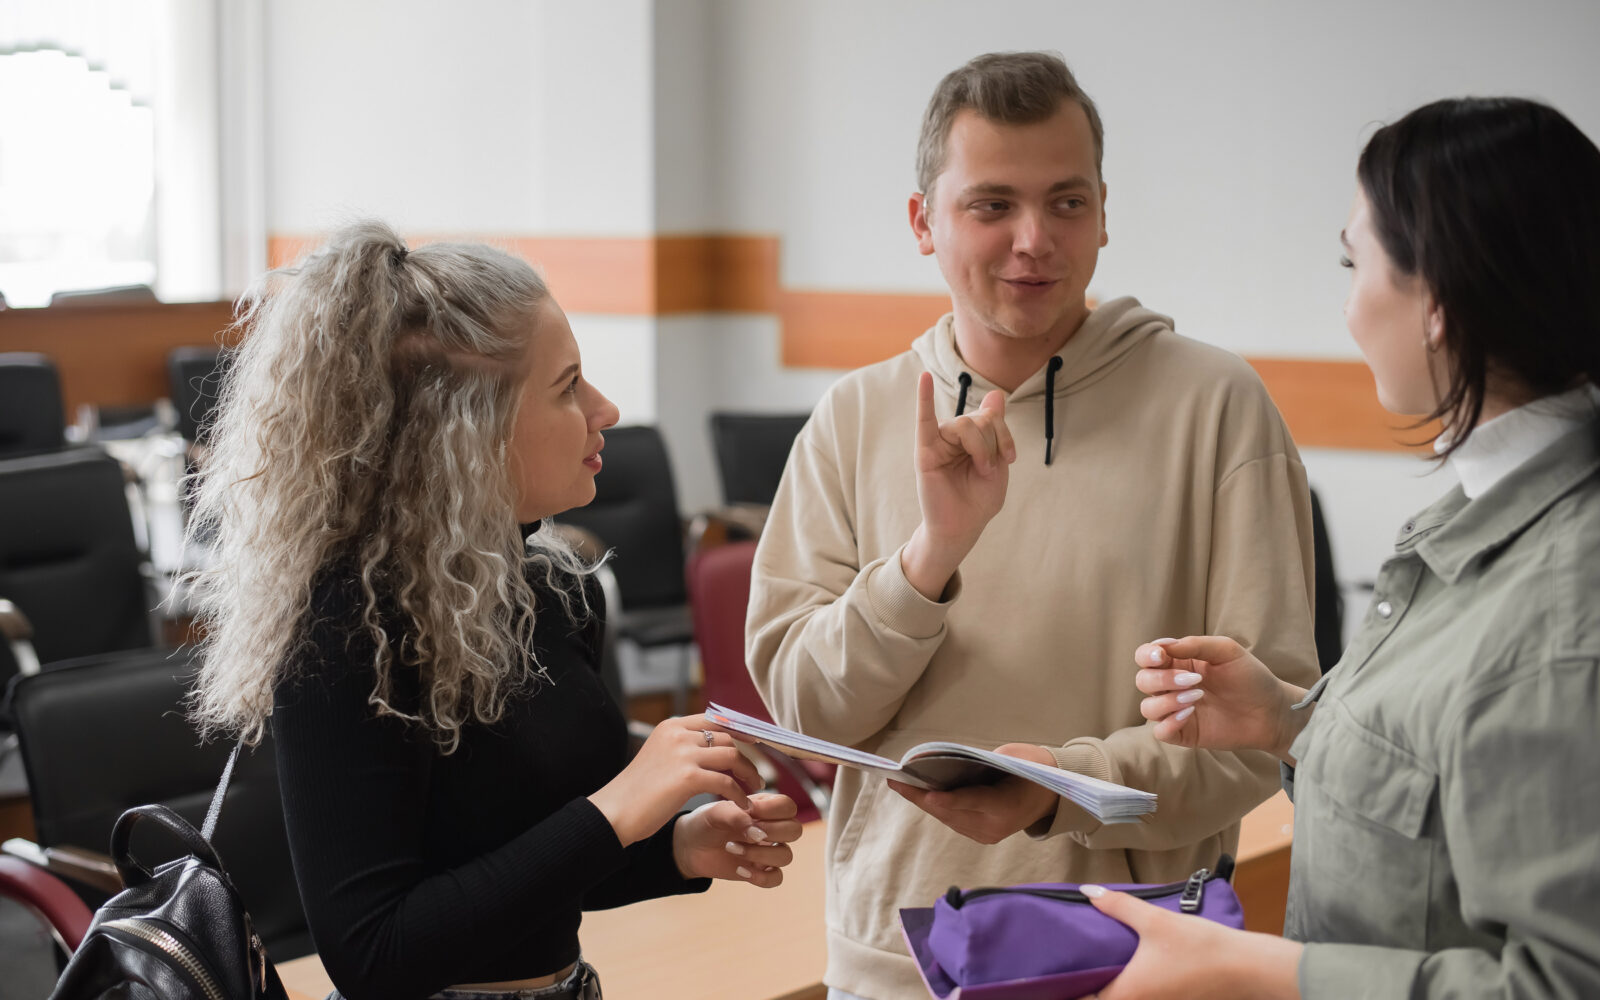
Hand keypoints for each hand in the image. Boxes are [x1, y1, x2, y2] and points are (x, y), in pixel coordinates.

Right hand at [588, 715, 763, 846]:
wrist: (614, 812)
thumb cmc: (637, 792)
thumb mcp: (660, 757)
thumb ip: (684, 748)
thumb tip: (716, 749)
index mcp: (671, 726)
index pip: (715, 720)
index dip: (739, 730)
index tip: (755, 743)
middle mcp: (678, 734)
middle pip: (727, 738)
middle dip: (745, 757)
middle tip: (753, 777)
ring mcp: (683, 754)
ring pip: (732, 756)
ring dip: (748, 774)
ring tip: (753, 790)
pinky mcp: (687, 778)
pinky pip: (726, 782)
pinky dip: (739, 795)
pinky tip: (742, 806)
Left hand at [671, 792, 802, 887]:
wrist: (690, 846)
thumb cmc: (706, 822)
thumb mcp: (716, 812)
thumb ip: (737, 815)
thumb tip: (758, 834)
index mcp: (765, 808)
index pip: (787, 806)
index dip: (773, 809)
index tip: (749, 811)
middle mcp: (771, 828)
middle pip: (795, 830)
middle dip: (772, 832)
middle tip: (746, 833)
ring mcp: (767, 851)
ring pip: (786, 856)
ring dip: (760, 854)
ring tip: (732, 848)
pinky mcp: (760, 871)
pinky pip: (776, 878)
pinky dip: (761, 876)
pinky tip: (740, 870)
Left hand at [886, 743, 1057, 843]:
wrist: (1053, 796)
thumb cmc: (1034, 769)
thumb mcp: (1016, 758)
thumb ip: (985, 763)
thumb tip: (948, 763)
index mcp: (1007, 806)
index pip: (973, 802)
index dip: (948, 800)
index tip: (927, 795)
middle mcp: (995, 826)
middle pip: (952, 812)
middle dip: (922, 798)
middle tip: (896, 781)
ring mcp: (987, 835)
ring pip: (949, 818)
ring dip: (924, 803)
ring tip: (901, 785)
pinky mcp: (981, 835)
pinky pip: (953, 820)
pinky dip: (937, 807)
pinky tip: (920, 793)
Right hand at [902, 371, 1016, 599]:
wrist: (962, 527)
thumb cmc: (978, 500)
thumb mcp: (997, 463)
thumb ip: (995, 429)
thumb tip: (996, 392)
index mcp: (972, 437)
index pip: (989, 417)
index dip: (1004, 433)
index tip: (1010, 458)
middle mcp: (953, 436)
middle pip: (978, 419)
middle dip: (992, 441)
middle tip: (988, 469)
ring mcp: (938, 441)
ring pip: (964, 424)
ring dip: (980, 446)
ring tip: (980, 470)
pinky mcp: (925, 451)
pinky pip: (924, 420)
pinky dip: (923, 397)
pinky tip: (924, 379)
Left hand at [1080, 885, 1301, 999]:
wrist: (1246, 969)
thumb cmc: (1200, 948)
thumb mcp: (1154, 921)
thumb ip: (1118, 907)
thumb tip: (1088, 892)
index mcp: (1126, 995)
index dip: (1062, 992)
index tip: (1048, 978)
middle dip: (1082, 988)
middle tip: (1067, 966)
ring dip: (1105, 988)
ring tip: (1092, 965)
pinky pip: (1138, 998)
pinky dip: (1126, 988)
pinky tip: (1125, 968)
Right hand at [1134, 637, 1306, 761]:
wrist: (1272, 711)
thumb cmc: (1251, 677)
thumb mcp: (1226, 651)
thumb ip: (1194, 644)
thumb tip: (1163, 646)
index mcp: (1179, 662)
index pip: (1145, 656)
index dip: (1147, 655)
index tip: (1162, 656)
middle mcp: (1172, 686)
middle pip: (1143, 681)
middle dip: (1162, 679)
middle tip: (1194, 679)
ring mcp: (1177, 710)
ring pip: (1147, 707)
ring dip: (1167, 701)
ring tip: (1196, 697)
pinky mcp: (1184, 733)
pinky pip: (1160, 731)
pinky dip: (1169, 722)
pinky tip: (1190, 714)